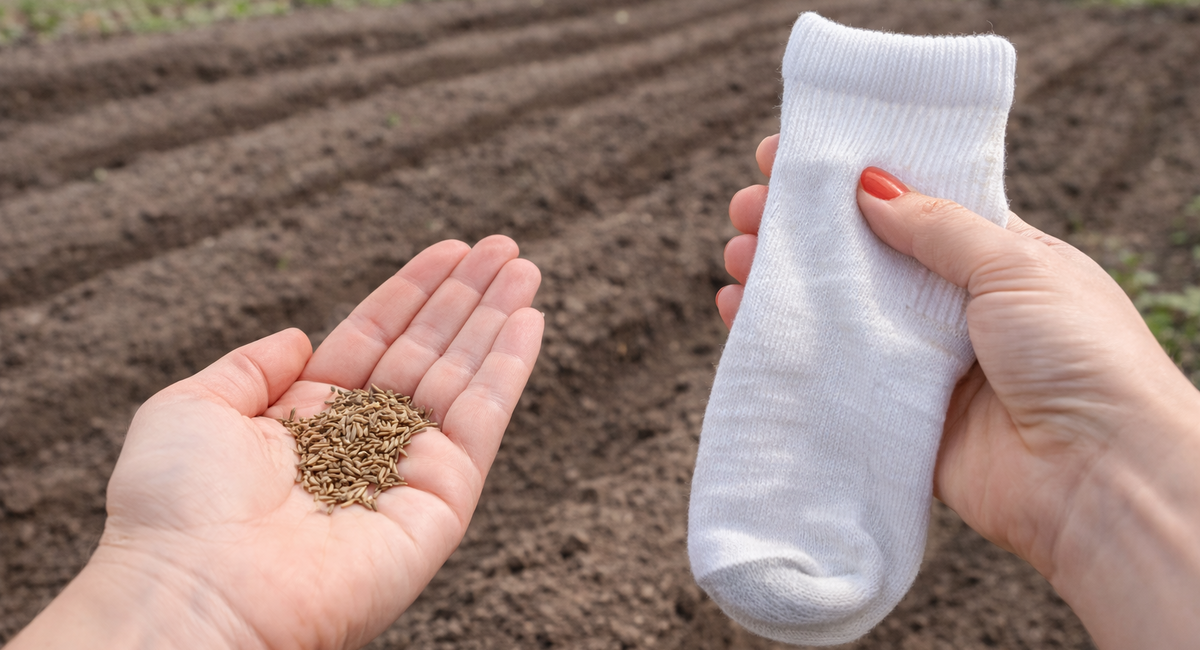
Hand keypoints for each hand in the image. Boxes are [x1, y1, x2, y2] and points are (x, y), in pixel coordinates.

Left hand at [10, 236, 543, 649]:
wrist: (194, 589)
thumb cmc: (175, 507)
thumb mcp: (194, 407)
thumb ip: (252, 366)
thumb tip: (301, 335)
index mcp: (310, 418)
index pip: (377, 338)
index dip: (414, 291)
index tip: (451, 249)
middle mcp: (364, 442)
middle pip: (429, 350)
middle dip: (468, 296)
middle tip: (505, 246)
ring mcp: (407, 471)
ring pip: (464, 378)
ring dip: (498, 319)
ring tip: (526, 265)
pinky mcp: (441, 501)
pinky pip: (483, 422)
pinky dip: (509, 369)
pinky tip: (530, 321)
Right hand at [721, 135, 1199, 648]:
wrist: (1099, 477)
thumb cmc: (1080, 357)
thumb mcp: (1016, 265)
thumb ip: (939, 226)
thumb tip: (870, 184)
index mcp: (992, 259)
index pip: (908, 204)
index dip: (849, 179)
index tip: (790, 155)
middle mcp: (951, 308)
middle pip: (858, 257)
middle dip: (799, 229)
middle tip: (747, 209)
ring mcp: (921, 363)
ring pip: (836, 313)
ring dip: (783, 281)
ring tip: (736, 255)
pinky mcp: (896, 417)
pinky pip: (829, 374)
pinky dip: (786, 345)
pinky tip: (743, 316)